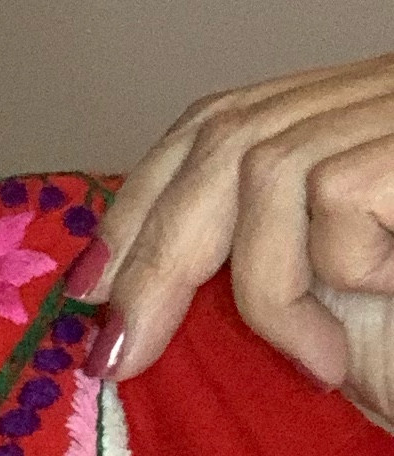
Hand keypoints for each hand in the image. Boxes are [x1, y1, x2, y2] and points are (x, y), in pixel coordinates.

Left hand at [84, 55, 393, 430]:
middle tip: (117, 353)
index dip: (147, 196)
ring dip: (266, 288)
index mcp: (357, 111)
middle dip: (154, 246)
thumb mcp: (359, 295)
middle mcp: (383, 90)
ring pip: (267, 166)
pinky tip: (369, 331)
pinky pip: (337, 201)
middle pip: (226, 134)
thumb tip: (138, 288)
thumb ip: (276, 267)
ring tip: (316, 365)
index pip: (221, 122)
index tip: (90, 285)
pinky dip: (333, 278)